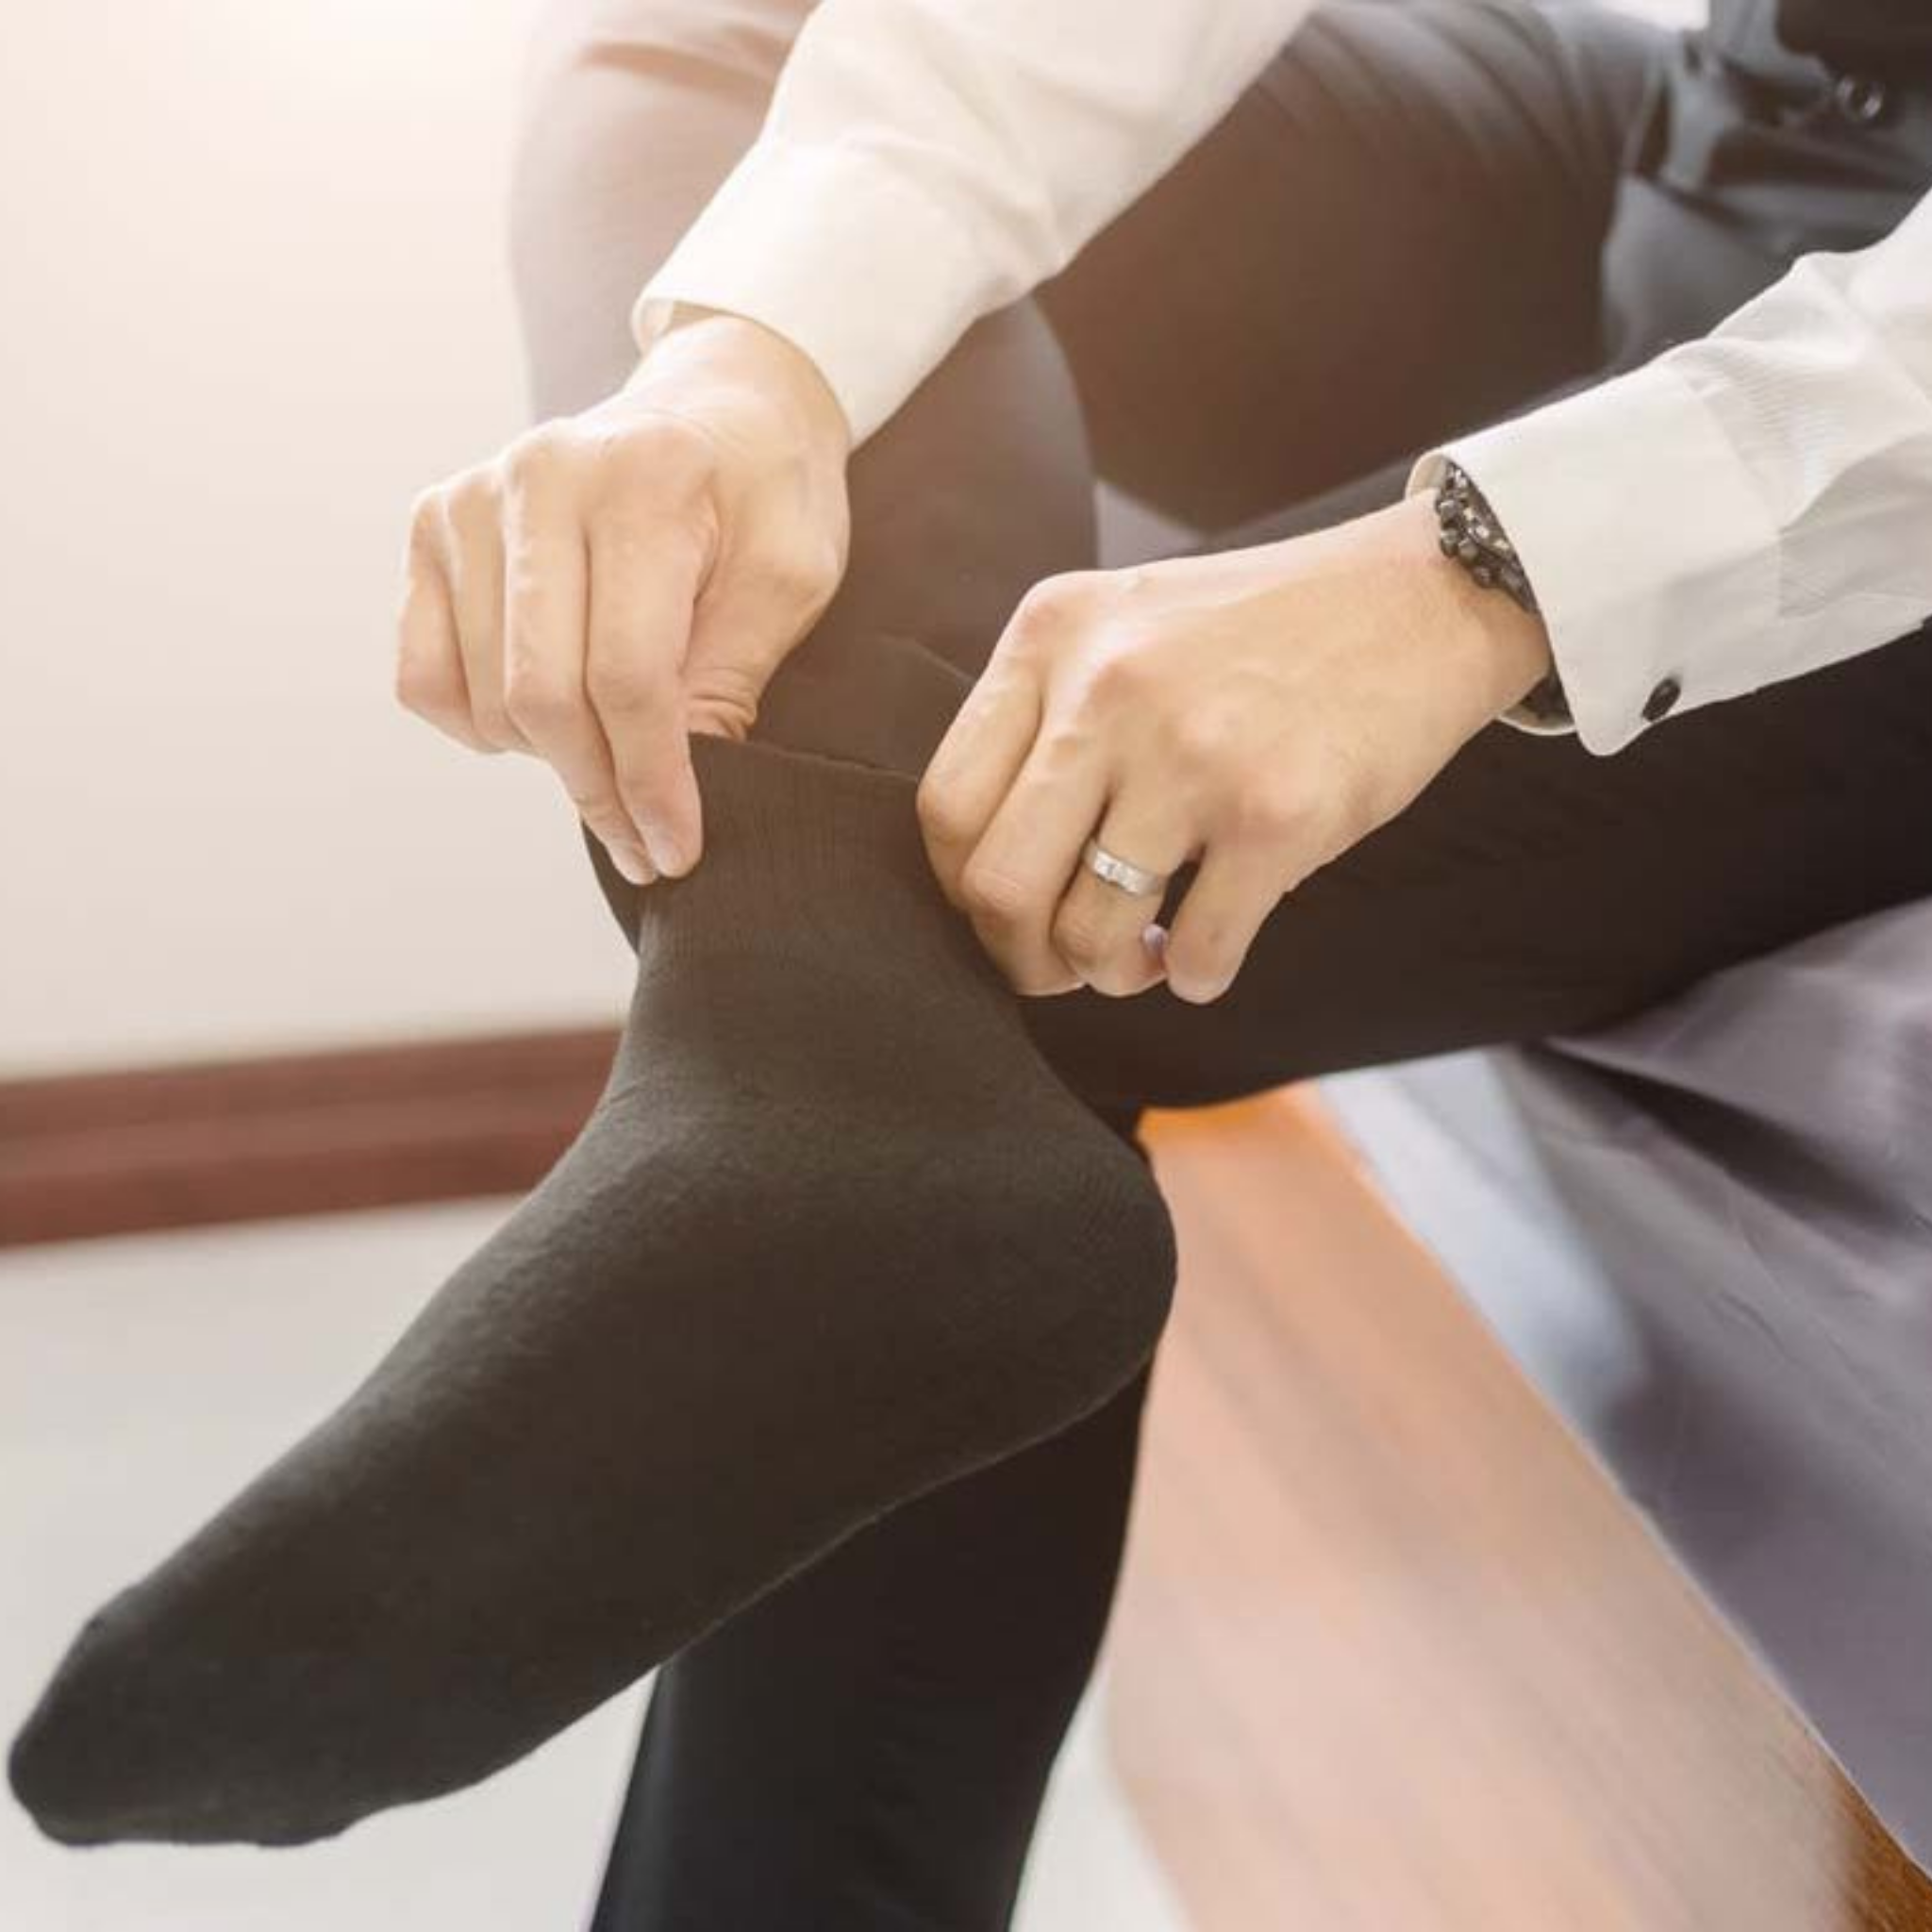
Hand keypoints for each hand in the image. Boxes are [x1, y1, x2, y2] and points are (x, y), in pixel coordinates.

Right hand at [395, 313, 851, 882]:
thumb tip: (664, 791)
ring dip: (550, 762)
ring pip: (484, 698)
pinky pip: (424, 676)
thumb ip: (730, 677)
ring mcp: (470, 499)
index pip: (628, 674)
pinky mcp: (432, 527)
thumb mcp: (791, 578)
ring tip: (614, 756)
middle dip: (600, 793)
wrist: (719, 408)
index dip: (652, 781)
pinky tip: (544, 720)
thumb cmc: (765, 497)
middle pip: (542, 694)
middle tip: (648, 848)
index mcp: (642, 481)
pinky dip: (478, 726)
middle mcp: (539, 477)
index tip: (677, 848)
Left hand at [917, 496, 1552, 1001]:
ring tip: (1145, 956)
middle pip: (997, 888)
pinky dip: (1196, 977)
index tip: (1007, 909)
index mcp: (1052, 638)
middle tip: (1061, 965)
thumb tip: (989, 866)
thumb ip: (1049, 711)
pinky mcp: (1277, 815)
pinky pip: (1198, 953)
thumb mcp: (1125, 620)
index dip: (963, 887)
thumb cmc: (1264, 630)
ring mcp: (1191, 755)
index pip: (945, 806)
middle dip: (1021, 958)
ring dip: (1112, 975)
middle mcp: (1107, 692)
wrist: (1423, 598)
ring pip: (1089, 935)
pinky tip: (1208, 953)